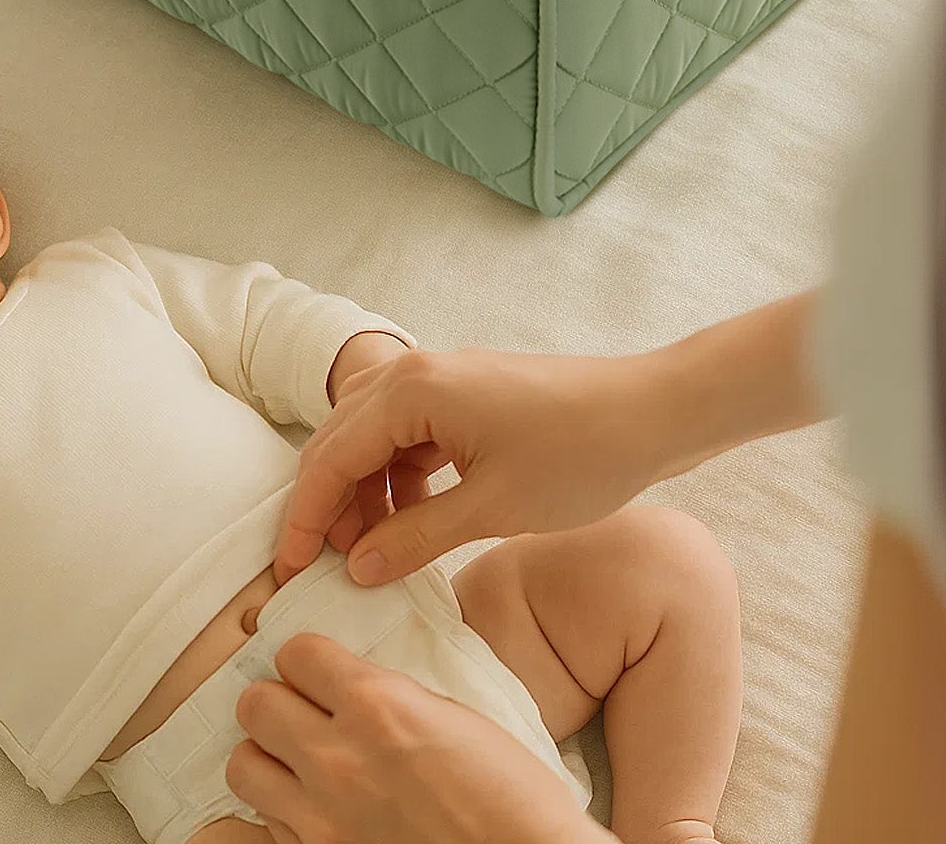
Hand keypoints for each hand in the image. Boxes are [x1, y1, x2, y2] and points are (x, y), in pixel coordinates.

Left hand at [227, 632, 606, 843]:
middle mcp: (339, 759)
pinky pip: (255, 832)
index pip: (295, 653)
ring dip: (267, 761)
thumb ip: (388, 697)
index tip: (317, 673)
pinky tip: (294, 816)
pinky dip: (266, 821)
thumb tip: (346, 688)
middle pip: (255, 705)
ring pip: (243, 767)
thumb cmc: (509, 797)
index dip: (306, 661)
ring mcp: (323, 820)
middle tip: (301, 716)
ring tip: (296, 766)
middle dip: (277, 704)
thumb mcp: (450, 717)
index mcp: (378, 706)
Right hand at [275, 346, 656, 586]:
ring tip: (373, 555)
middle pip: (339, 442)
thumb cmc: (581, 455)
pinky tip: (412, 522)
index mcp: (411, 391)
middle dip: (327, 507)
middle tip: (324, 569)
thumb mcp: (493, 509)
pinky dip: (398, 479)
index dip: (306, 519)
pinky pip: (407, 436)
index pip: (329, 458)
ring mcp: (440, 379)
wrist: (653, 412)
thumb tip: (357, 567)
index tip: (292, 571)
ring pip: (372, 440)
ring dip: (363, 495)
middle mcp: (414, 373)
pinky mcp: (464, 394)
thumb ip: (415, 537)